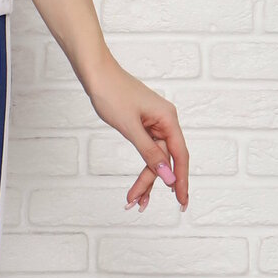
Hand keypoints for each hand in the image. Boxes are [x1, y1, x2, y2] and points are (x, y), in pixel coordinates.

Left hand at [88, 56, 188, 213]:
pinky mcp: (143, 123)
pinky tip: (138, 181)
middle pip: (165, 159)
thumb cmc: (112, 93)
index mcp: (168, 119)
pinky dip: (142, 165)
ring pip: (155, 157)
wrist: (95, 73)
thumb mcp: (130, 127)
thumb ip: (150, 153)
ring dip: (145, 178)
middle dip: (153, 183)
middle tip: (139, 204)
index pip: (180, 156)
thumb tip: (167, 175)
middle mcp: (165, 121)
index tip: (182, 201)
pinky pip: (147, 149)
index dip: (181, 180)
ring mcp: (154, 122)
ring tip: (134, 200)